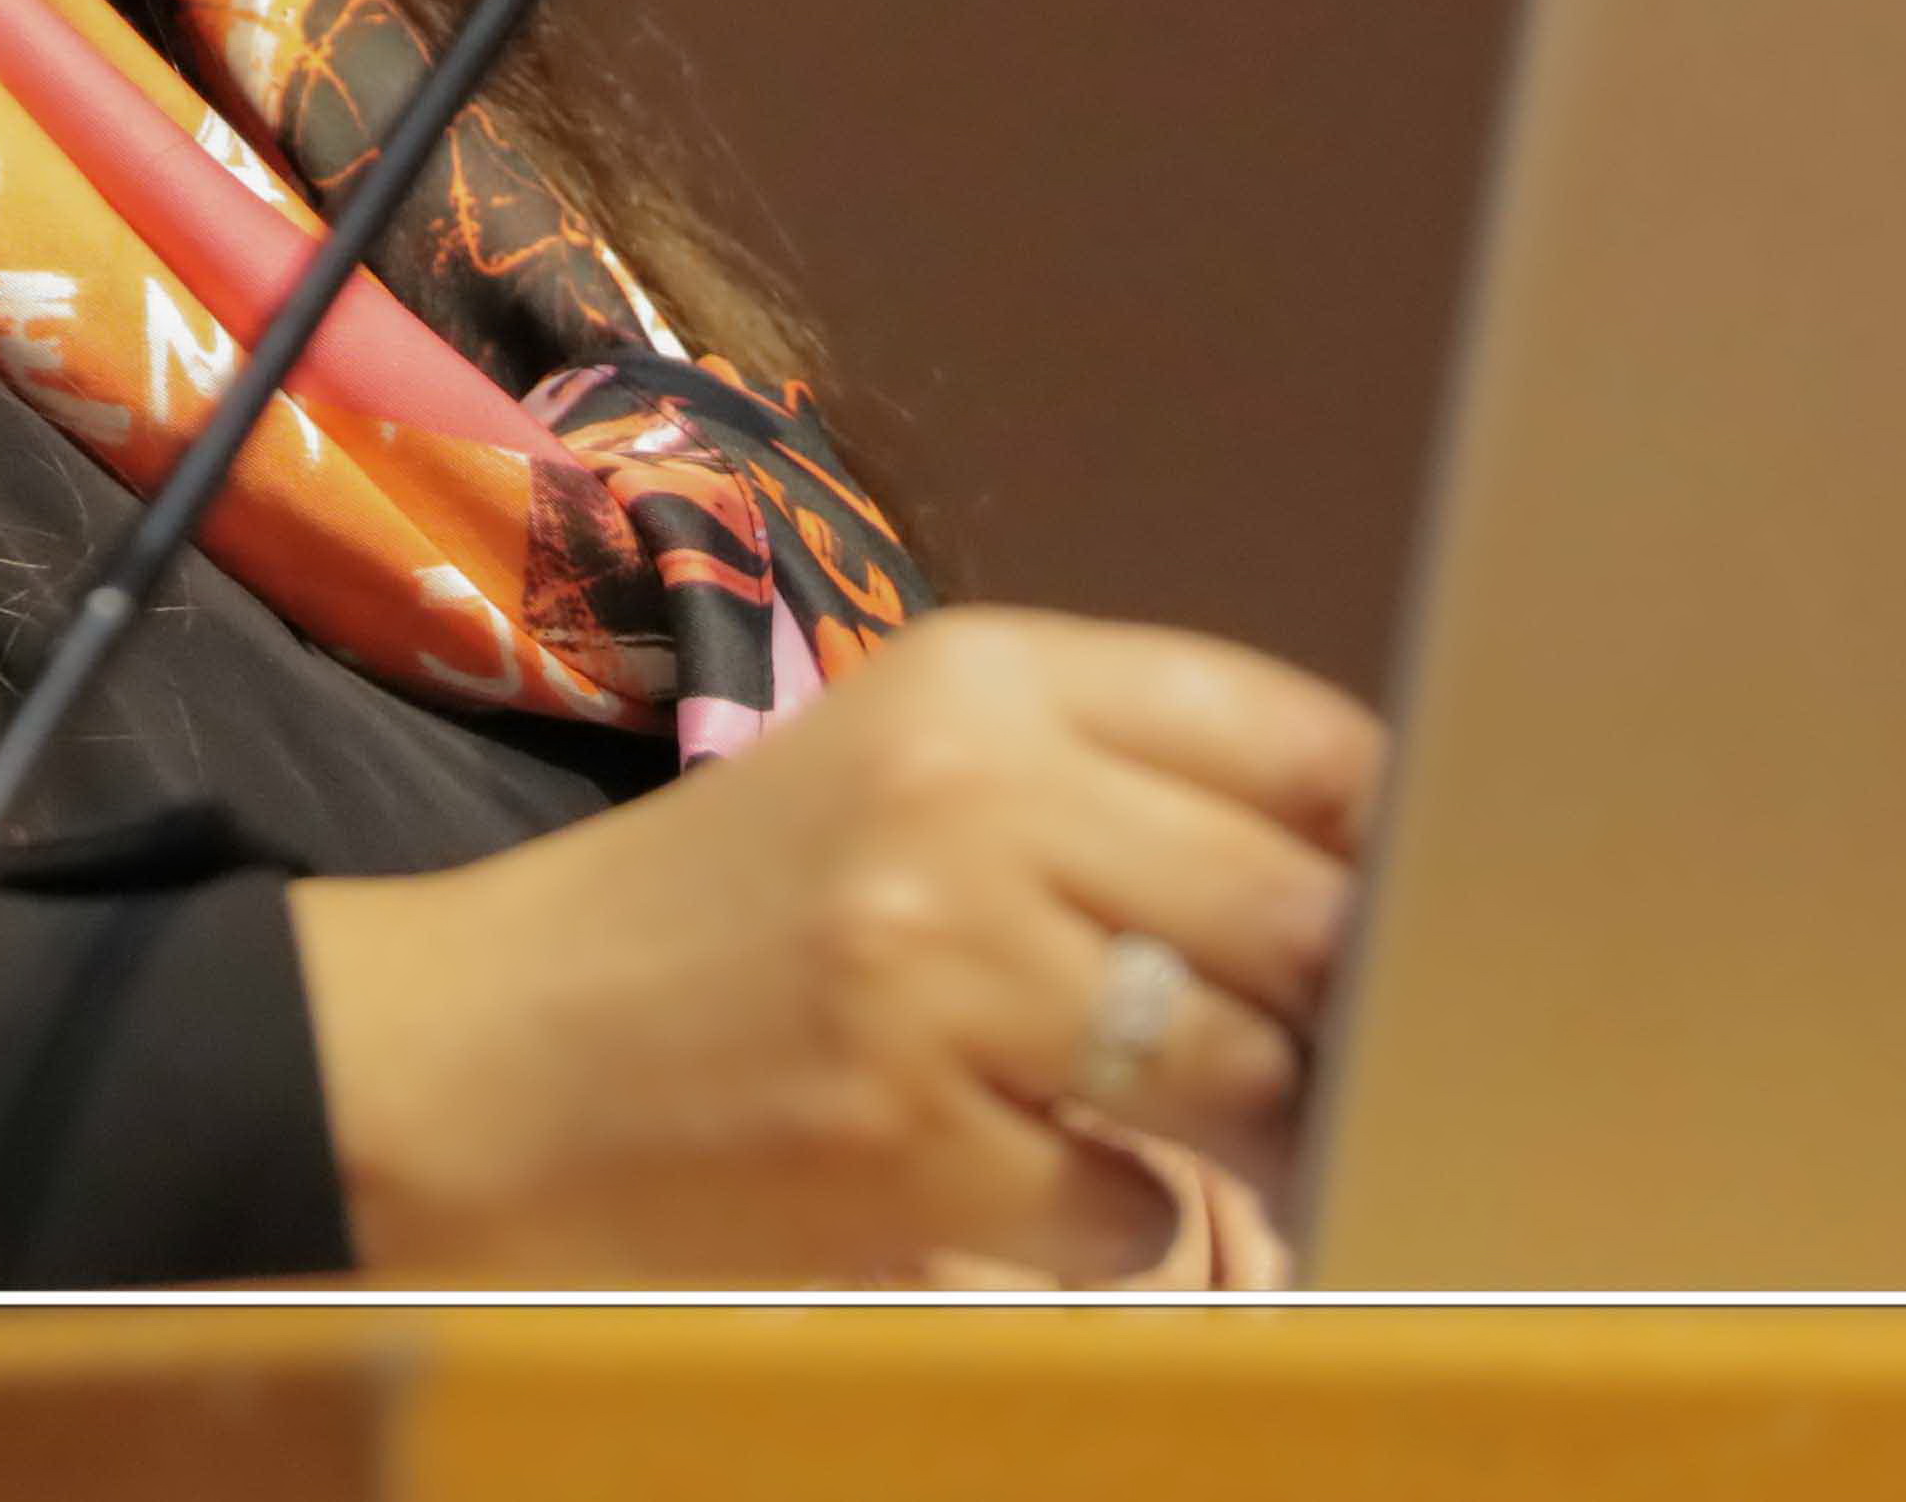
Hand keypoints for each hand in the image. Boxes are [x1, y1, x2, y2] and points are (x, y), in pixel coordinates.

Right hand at [287, 604, 1383, 1279]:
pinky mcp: (909, 1152)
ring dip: (1252, 1129)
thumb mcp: (902, 771)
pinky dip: (1113, 1226)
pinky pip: (1127, 1215)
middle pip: (1297, 911)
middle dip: (1350, 1003)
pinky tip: (1027, 1188)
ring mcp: (938, 979)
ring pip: (1236, 1073)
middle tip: (1359, 1052)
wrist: (476, 1063)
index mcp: (981, 678)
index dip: (1390, 836)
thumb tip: (1375, 881)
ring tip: (1207, 1132)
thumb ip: (1114, 789)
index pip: (1295, 738)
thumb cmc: (716, 918)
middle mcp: (971, 804)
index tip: (1428, 901)